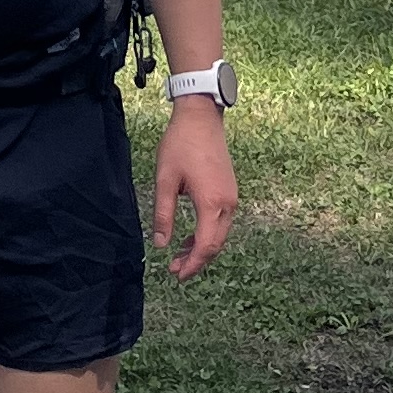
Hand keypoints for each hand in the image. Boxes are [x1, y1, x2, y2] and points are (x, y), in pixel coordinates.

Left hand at [153, 94, 237, 278]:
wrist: (201, 117)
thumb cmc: (180, 145)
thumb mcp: (165, 180)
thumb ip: (163, 214)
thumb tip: (161, 244)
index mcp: (211, 203)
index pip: (205, 246)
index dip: (192, 265)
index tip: (177, 275)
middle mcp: (227, 204)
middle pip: (215, 245)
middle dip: (196, 261)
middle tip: (175, 270)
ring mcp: (231, 197)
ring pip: (220, 235)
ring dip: (202, 248)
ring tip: (179, 256)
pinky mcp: (230, 190)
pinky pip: (221, 222)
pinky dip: (207, 234)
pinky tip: (191, 236)